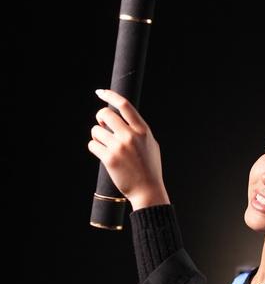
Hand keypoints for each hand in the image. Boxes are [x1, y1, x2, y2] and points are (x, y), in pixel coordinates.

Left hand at [88, 89, 169, 209]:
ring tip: (106, 145)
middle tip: (102, 125)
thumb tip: (124, 117)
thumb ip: (139, 130)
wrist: (148, 190)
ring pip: (96, 130)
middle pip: (105, 114)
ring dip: (97, 136)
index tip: (101, 92)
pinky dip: (94, 147)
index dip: (110, 95)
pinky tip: (102, 154)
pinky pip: (92, 145)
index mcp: (143, 130)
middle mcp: (130, 136)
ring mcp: (119, 147)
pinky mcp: (109, 159)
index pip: (124, 104)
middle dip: (100, 117)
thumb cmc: (150, 169)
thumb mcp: (151, 144)